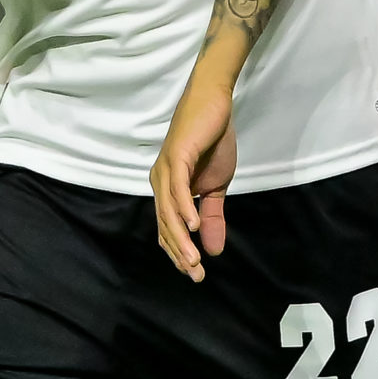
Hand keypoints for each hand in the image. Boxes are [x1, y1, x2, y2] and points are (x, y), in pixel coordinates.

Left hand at [151, 64, 239, 280]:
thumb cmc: (212, 140)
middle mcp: (160, 183)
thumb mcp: (217, 184)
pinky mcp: (176, 157)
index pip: (168, 230)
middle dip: (181, 253)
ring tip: (194, 260)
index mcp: (167, 190)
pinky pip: (177, 189)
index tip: (197, 275)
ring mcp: (165, 170)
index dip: (180, 253)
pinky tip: (194, 226)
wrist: (214, 103)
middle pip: (166, 227)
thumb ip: (213, 215)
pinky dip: (184, 209)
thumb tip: (215, 249)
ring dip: (181, 239)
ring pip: (169, 213)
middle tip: (196, 275)